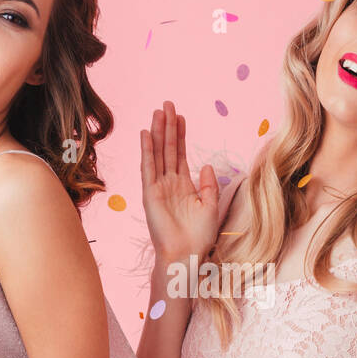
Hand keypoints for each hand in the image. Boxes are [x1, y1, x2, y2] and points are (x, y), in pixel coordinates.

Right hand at [140, 100, 220, 264]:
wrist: (186, 254)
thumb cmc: (199, 236)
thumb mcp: (211, 206)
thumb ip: (209, 185)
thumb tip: (206, 166)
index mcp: (184, 185)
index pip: (181, 154)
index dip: (180, 134)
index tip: (180, 116)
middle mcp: (169, 183)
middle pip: (168, 148)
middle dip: (168, 126)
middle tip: (167, 103)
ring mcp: (158, 187)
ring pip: (158, 153)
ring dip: (157, 132)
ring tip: (158, 111)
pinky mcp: (150, 193)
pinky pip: (148, 167)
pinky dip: (147, 150)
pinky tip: (145, 133)